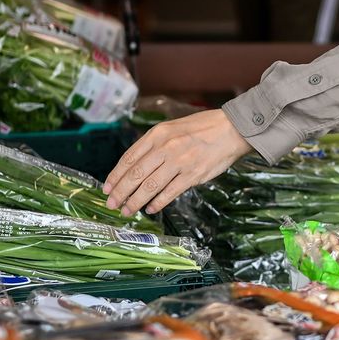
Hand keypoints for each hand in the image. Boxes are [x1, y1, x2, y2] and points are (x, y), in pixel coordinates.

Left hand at [104, 110, 253, 215]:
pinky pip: (170, 192)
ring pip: (150, 186)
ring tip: (127, 210)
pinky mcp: (193, 175)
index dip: (116, 175)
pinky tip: (150, 209)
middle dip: (121, 192)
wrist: (231, 130)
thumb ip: (153, 145)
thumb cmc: (200, 129)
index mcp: (157, 134)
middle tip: (112, 204)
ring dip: (135, 201)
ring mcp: (179, 162)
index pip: (129, 158)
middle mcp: (165, 147)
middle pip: (136, 174)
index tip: (107, 188)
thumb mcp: (171, 129)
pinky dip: (158, 203)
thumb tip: (135, 168)